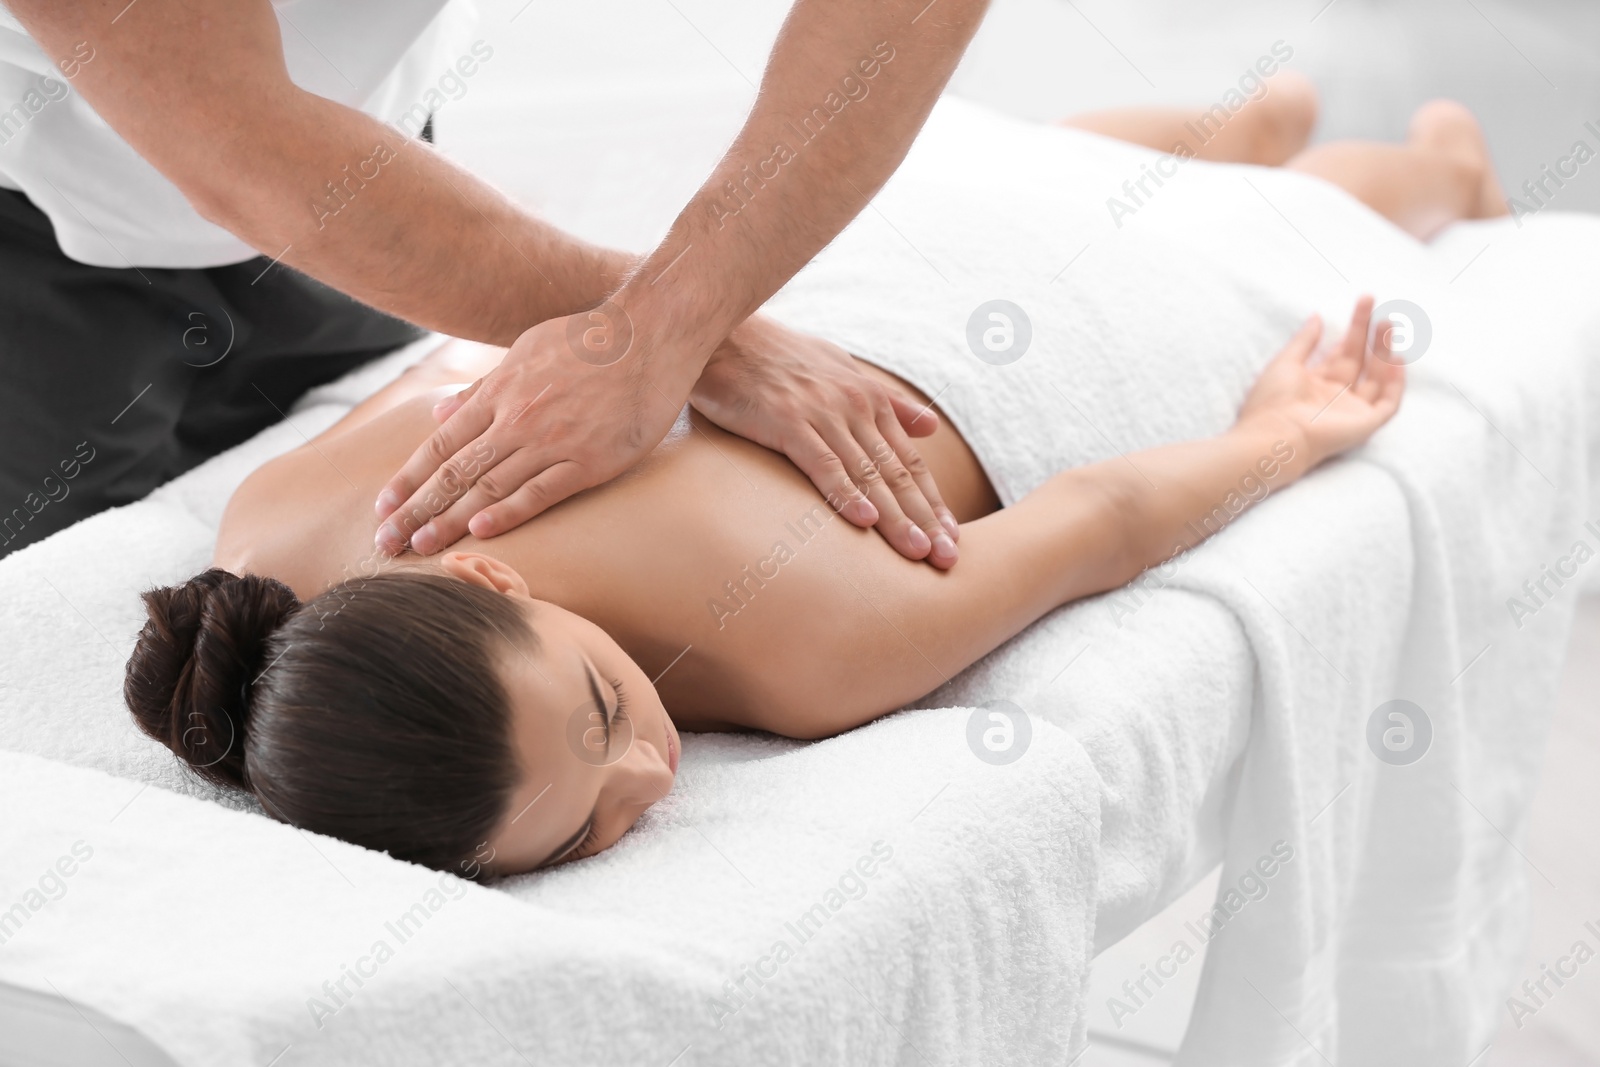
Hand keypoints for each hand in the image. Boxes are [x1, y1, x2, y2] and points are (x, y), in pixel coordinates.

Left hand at [373, 311, 687, 554]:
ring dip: (450, 520)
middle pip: (455, 472)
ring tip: (421, 547)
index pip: (440, 445)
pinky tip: (480, 532)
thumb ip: (483, 385)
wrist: (651, 335)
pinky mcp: (590, 460)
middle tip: (387, 541)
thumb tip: (440, 412)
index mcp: (500, 393)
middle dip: (416, 510)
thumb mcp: (527, 349)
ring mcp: (553, 441)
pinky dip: (508, 513)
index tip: (384, 506)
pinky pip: (541, 492)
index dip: (408, 478)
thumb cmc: (591, 340)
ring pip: (489, 488)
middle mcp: (517, 419)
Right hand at [691, 315, 960, 567]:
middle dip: (925, 519)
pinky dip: (844, 493)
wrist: (724, 334)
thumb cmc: (779, 356)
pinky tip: (863, 522)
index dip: (933, 502)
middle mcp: (854, 407)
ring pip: (867, 475)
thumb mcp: (842, 370)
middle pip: (896, 474)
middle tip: (947, 559)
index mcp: (869, 400)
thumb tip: (930, 427)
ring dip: (895, 517)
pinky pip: (822, 464)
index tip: (952, 539)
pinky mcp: (786, 421)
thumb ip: (887, 402)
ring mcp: (822, 414)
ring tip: (917, 551)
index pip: (909, 461)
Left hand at [1237, 296, 1405, 465]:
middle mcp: (1336, 397)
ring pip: (1377, 378)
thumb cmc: (1272, 402)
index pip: (1343, 353)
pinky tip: (1398, 359)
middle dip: (1371, 335)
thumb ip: (1304, 340)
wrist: (1274, 436)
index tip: (1363, 304)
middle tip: (1379, 308)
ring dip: (1385, 352)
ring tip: (1389, 324)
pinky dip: (1396, 384)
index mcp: (1315, 384)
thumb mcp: (1286, 362)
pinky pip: (1388, 403)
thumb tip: (1316, 316)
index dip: (1354, 329)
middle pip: (1361, 361)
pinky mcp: (1364, 425)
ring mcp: (1351, 411)